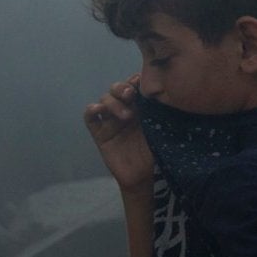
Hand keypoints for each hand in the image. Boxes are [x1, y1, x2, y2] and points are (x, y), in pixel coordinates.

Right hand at [84, 76, 153, 192]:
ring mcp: (110, 121)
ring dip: (113, 102)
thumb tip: (166, 94)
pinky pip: (90, 118)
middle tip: (131, 94)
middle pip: (117, 89)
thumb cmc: (155, 152)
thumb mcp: (160, 129)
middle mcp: (124, 110)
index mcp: (140, 106)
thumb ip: (159, 112)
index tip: (141, 80)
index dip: (135, 80)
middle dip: (122, 88)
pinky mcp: (100, 133)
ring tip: (126, 115)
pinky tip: (98, 110)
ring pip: (104, 100)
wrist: (143, 176)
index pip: (133, 86)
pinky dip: (91, 110)